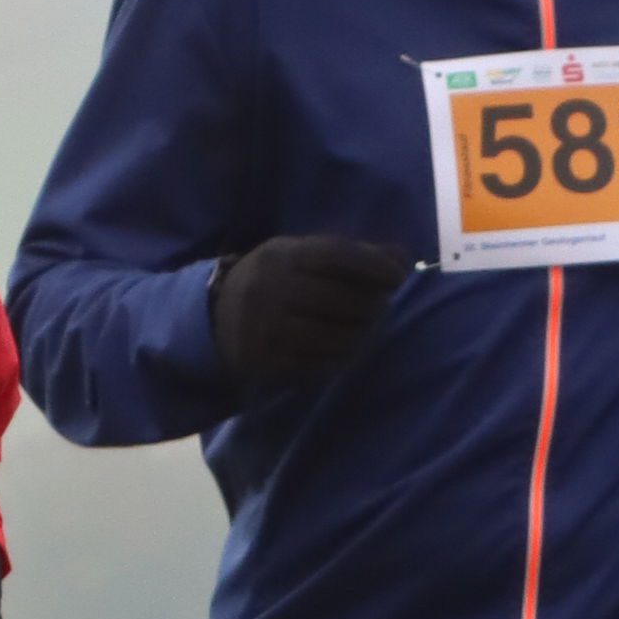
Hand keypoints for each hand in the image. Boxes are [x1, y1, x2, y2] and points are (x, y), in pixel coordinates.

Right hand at [210, 233, 414, 381]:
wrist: (215, 318)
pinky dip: (340, 358)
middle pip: (339, 298)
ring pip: (333, 335)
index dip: (372, 264)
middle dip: (372, 304)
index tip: (399, 275)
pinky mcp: (265, 361)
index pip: (335, 255)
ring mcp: (266, 328)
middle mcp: (271, 289)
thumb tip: (402, 259)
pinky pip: (317, 363)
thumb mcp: (300, 255)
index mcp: (280, 256)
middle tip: (385, 307)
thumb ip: (349, 255)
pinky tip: (346, 350)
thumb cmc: (274, 280)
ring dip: (361, 335)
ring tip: (368, 330)